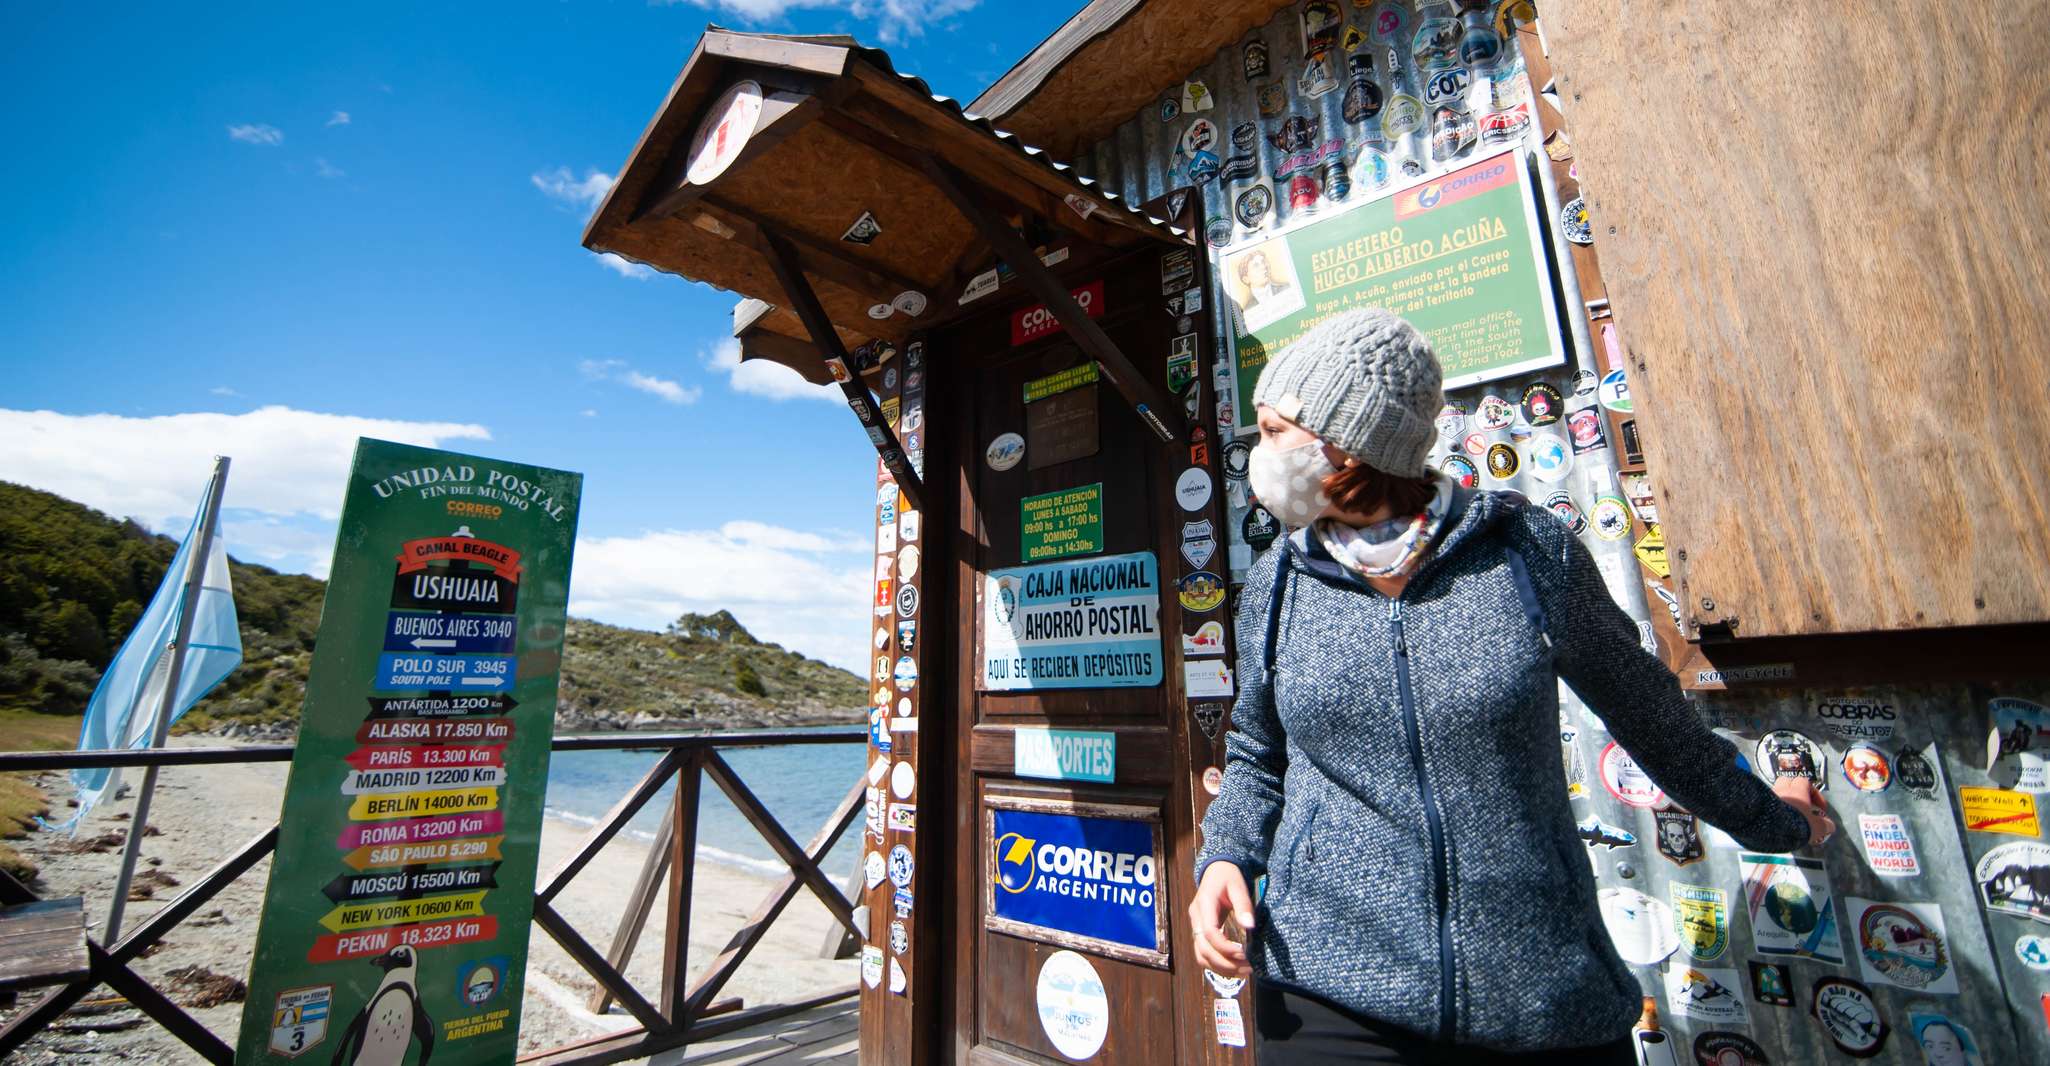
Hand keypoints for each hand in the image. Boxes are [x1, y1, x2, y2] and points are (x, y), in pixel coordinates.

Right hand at [1189, 862, 1254, 976]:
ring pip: (1201, 956)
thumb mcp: (1238, 886)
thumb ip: (1243, 906)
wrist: (1216, 869)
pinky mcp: (1200, 932)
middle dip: (1225, 963)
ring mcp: (1196, 926)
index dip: (1226, 947)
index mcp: (1204, 905)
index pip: (1210, 933)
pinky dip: (1216, 964)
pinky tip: (1233, 967)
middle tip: (1248, 968)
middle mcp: (1196, 918)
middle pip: (1203, 950)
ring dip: (1220, 968)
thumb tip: (1249, 926)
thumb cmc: (1228, 876)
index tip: (1245, 953)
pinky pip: (1203, 954)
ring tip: (1243, 971)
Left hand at [1772, 776, 1835, 845]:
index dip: (1815, 794)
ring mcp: (1768, 795)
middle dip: (1796, 792)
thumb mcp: (1817, 827)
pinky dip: (1775, 808)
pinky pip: (1768, 802)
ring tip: (1790, 814)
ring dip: (1784, 801)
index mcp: (1797, 790)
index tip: (1819, 808)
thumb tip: (1830, 825)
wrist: (1769, 828)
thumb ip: (1825, 825)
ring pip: (1777, 792)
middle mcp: (1781, 789)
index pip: (1805, 782)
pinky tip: (1778, 819)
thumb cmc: (1796, 823)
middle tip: (1802, 806)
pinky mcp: (1759, 803)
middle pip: (1787, 782)